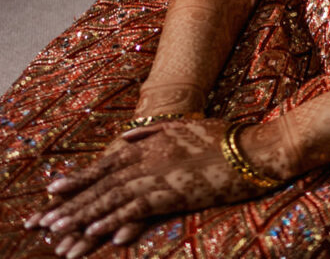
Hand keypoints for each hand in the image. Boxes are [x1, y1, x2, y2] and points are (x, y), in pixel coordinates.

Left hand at [23, 118, 271, 255]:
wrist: (254, 149)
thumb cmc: (225, 137)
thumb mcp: (185, 126)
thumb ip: (154, 129)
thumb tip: (125, 135)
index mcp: (151, 142)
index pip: (107, 163)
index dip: (79, 177)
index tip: (53, 190)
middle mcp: (150, 158)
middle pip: (102, 183)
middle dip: (71, 204)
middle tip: (45, 221)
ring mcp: (161, 176)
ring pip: (112, 198)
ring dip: (83, 216)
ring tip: (60, 232)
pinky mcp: (174, 193)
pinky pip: (136, 208)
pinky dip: (113, 219)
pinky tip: (96, 231)